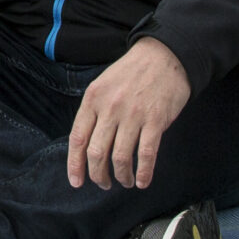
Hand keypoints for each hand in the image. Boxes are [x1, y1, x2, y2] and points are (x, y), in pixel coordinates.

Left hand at [66, 37, 190, 191]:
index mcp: (93, 99)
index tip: (76, 182)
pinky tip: (142, 181)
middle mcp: (110, 108)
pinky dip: (143, 173)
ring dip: (121, 176)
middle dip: (98, 175)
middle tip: (103, 183)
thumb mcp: (103, 84)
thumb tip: (86, 144)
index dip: (75, 164)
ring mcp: (133, 115)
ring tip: (124, 181)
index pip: (77, 138)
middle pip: (96, 153)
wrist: (164, 55)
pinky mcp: (155, 120)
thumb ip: (94, 111)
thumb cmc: (132, 72)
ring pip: (120, 157)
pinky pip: (146, 154)